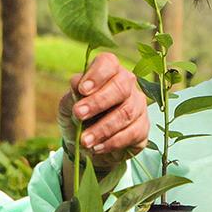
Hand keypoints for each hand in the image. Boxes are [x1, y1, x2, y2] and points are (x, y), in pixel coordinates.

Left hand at [58, 52, 149, 174]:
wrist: (87, 146)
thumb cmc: (79, 119)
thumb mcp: (68, 106)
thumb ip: (72, 95)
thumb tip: (76, 83)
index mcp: (108, 72)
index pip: (108, 63)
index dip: (97, 75)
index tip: (82, 90)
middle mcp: (127, 85)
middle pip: (121, 87)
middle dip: (98, 102)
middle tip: (78, 114)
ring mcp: (138, 106)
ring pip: (126, 113)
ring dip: (102, 128)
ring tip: (84, 140)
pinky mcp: (143, 127)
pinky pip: (132, 133)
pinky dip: (112, 142)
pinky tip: (97, 148)